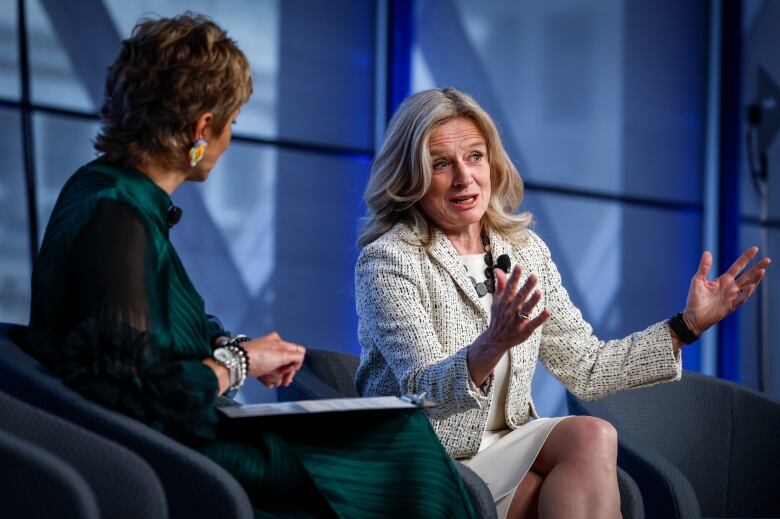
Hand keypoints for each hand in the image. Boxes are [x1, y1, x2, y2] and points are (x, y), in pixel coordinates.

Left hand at [244, 332, 304, 386]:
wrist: (239, 362)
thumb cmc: (257, 357)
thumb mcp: (283, 355)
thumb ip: (295, 356)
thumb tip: (298, 361)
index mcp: (280, 342)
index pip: (298, 352)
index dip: (297, 363)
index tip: (292, 370)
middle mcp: (273, 348)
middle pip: (288, 364)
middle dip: (285, 372)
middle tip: (284, 380)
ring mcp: (265, 357)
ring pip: (278, 371)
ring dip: (275, 377)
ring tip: (268, 378)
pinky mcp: (258, 366)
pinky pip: (268, 375)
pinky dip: (267, 378)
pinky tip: (263, 379)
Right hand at [467, 265, 549, 385]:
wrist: (495, 339)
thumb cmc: (498, 317)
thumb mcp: (496, 301)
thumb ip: (500, 285)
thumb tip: (498, 270)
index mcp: (504, 302)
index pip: (509, 287)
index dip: (514, 277)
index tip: (519, 266)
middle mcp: (510, 311)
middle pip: (519, 297)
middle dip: (526, 287)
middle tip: (534, 276)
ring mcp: (517, 321)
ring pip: (525, 310)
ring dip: (532, 301)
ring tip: (539, 292)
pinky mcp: (524, 330)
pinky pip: (533, 323)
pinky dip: (540, 318)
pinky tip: (548, 311)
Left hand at [683, 247, 770, 334]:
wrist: (692, 316)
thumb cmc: (695, 298)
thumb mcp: (698, 280)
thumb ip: (704, 267)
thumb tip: (707, 252)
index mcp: (723, 280)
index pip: (738, 266)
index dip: (746, 258)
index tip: (755, 249)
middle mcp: (730, 287)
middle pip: (747, 276)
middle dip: (757, 268)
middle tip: (767, 260)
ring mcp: (731, 297)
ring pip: (747, 286)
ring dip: (755, 279)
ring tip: (762, 270)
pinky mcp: (730, 306)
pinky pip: (740, 299)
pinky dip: (745, 292)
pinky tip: (751, 286)